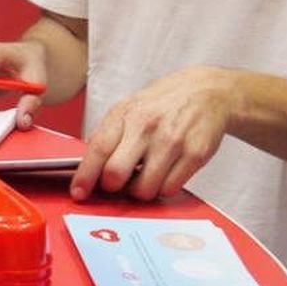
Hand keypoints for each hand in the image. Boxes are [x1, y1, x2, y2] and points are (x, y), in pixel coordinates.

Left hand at [71, 67, 237, 201]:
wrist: (207, 92)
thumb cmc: (162, 104)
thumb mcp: (128, 108)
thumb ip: (108, 134)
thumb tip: (88, 165)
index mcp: (125, 115)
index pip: (98, 150)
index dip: (85, 176)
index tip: (78, 193)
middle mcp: (147, 127)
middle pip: (116, 173)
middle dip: (112, 187)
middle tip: (116, 184)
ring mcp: (172, 142)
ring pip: (145, 189)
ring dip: (139, 191)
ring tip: (143, 177)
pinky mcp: (195, 154)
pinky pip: (170, 188)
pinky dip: (162, 189)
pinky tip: (163, 174)